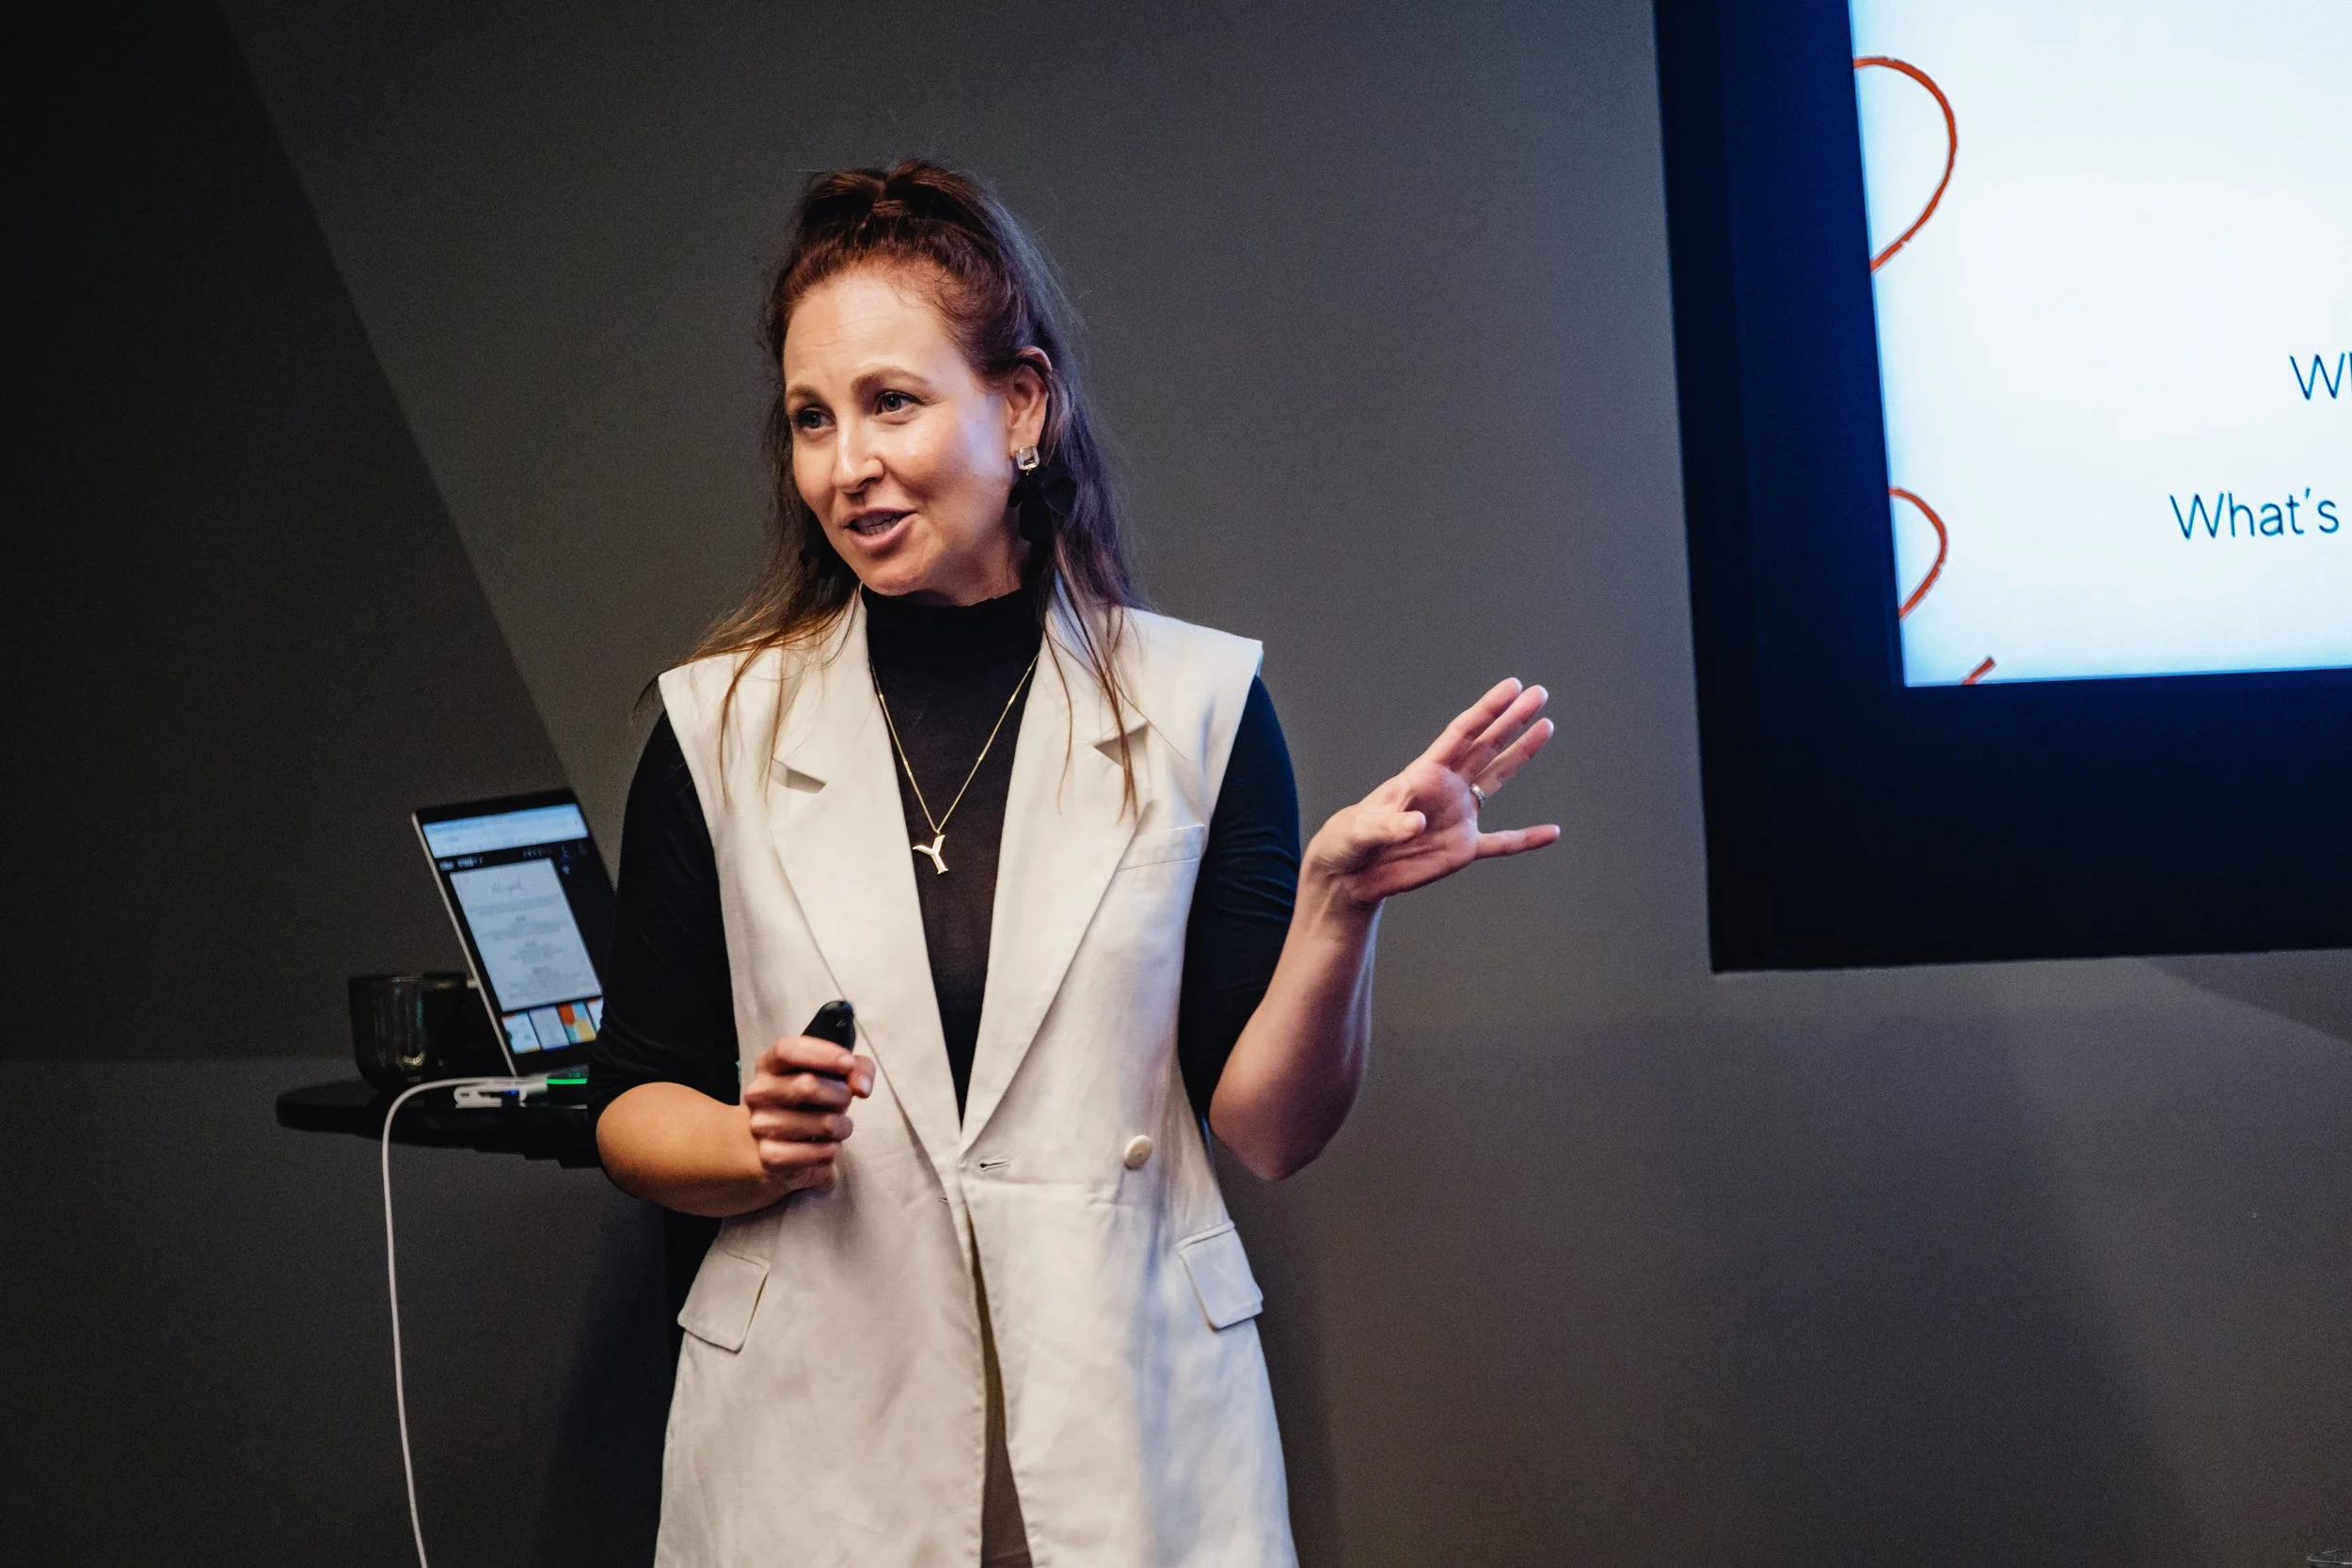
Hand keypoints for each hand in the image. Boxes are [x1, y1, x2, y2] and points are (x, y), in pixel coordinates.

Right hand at [741, 1033, 875, 1195]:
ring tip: (836, 1127)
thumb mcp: (834, 1075)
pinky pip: (821, 1152)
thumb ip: (856, 1068)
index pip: (786, 1050)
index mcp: (769, 1065)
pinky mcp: (771, 1157)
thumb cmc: (811, 1102)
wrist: (779, 1145)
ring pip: (823, 1123)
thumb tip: (862, 1086)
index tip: (848, 1064)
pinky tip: (824, 1146)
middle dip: (841, 1095)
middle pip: (807, 1085)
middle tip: (844, 1102)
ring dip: (842, 1126)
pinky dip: (833, 1149)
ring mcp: (760, 1126)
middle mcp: (758, 1093)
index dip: (821, 1053)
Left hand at [1308, 678, 1559, 906]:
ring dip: (1522, 755)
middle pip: (1486, 746)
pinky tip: (1551, 833)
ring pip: (1497, 779)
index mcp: (1423, 774)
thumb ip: (1391, 824)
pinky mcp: (1461, 848)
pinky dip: (1526, 840)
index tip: (1512, 688)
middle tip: (1540, 693)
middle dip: (1513, 719)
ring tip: (1545, 727)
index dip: (1487, 710)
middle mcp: (1447, 788)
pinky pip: (1502, 843)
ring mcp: (1457, 816)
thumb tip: (1417, 823)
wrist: (1351, 872)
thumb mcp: (1365, 829)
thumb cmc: (1351, 839)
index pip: (1462, 734)